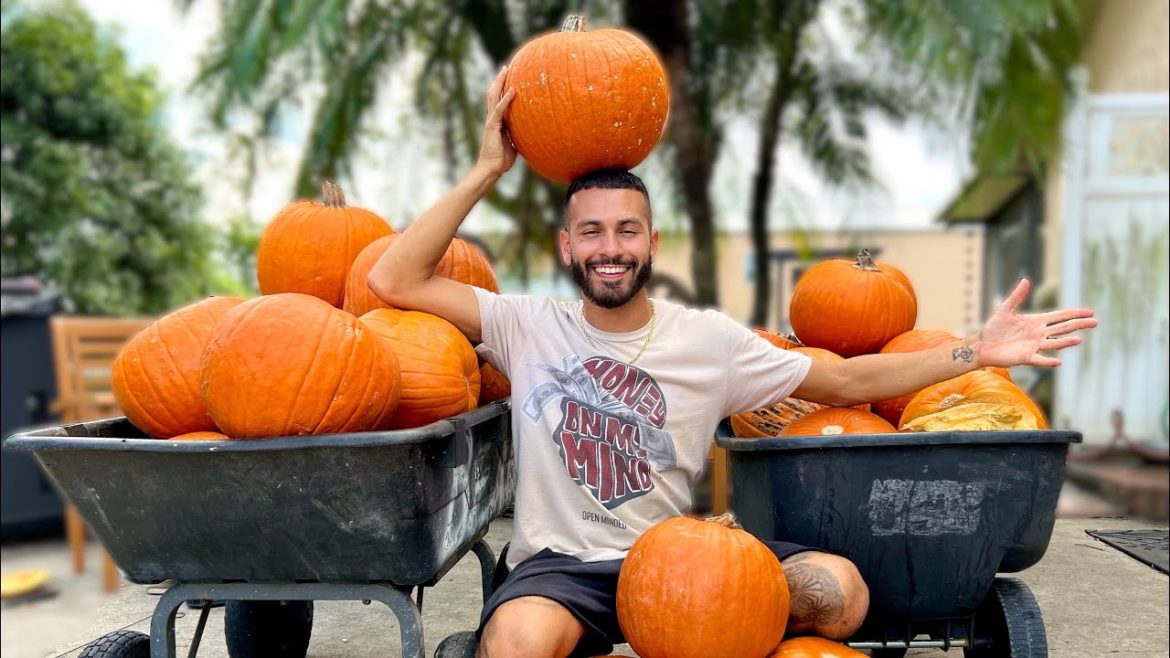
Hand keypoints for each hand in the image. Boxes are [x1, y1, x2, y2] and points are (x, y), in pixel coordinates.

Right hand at [476, 66, 517, 177]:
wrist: (491, 169)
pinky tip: (513, 90)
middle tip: (506, 67)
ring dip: (500, 83)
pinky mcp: (493, 126)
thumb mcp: (514, 143)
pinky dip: (506, 99)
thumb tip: (530, 133)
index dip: (502, 88)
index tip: (508, 77)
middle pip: (493, 94)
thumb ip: (518, 135)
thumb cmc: (502, 159)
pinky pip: (500, 109)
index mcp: (496, 121)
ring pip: (494, 97)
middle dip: (499, 80)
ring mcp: (491, 121)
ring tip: (506, 70)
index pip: (498, 100)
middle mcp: (492, 118)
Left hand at [976, 279, 1097, 367]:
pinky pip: (1039, 359)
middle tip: (1095, 322)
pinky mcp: (1025, 357)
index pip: (1060, 316)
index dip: (1074, 314)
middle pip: (1063, 328)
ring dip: (1066, 342)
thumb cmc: (993, 328)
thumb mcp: (1005, 309)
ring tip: (1079, 339)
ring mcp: (1034, 346)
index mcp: (1036, 321)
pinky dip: (1047, 361)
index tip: (1090, 312)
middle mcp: (1039, 334)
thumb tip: (1026, 280)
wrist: (981, 345)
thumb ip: (1017, 296)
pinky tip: (1058, 362)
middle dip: (1078, 325)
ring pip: (1054, 343)